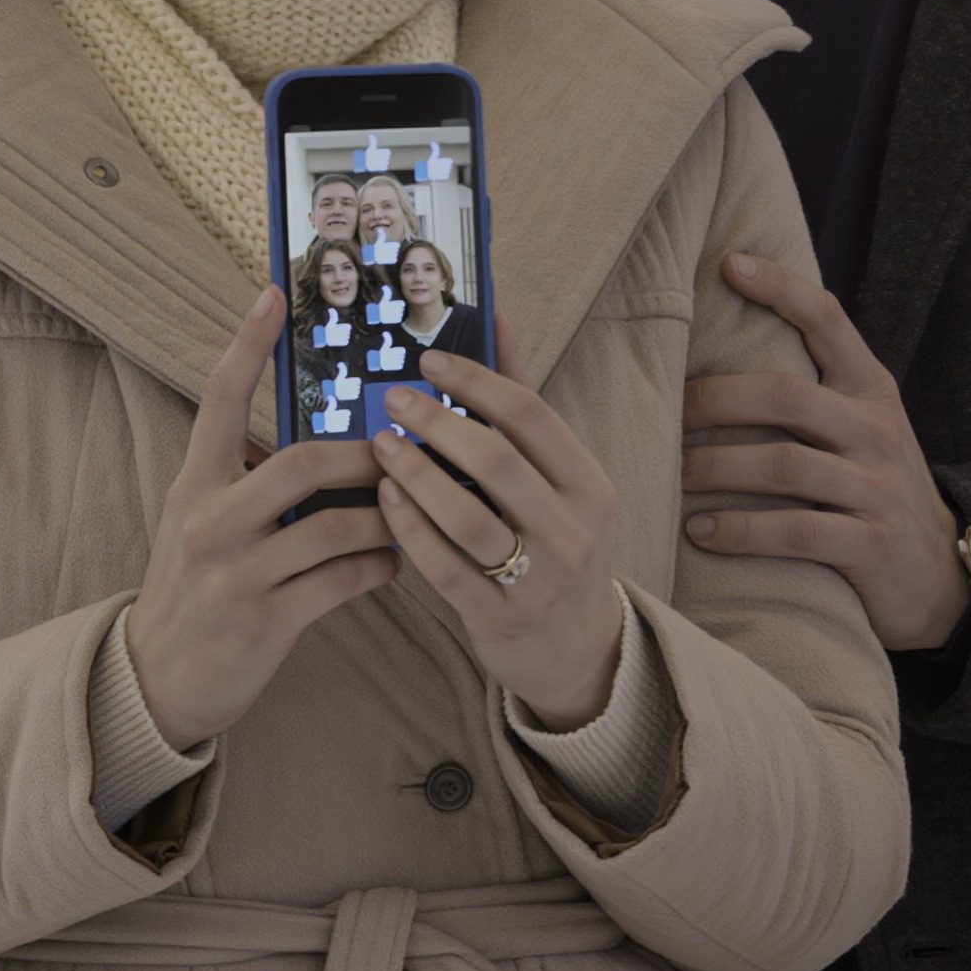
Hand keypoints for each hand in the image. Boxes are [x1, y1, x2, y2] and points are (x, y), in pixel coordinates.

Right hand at [124, 286, 396, 745]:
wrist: (155, 679)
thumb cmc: (195, 585)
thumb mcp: (202, 520)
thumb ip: (246, 478)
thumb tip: (323, 436)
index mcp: (194, 483)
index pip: (218, 399)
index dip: (246, 345)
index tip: (273, 295)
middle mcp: (209, 520)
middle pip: (300, 462)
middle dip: (361, 456)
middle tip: (399, 450)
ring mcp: (234, 574)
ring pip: (332, 525)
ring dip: (384, 516)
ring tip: (409, 511)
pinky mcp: (261, 622)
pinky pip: (339, 581)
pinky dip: (376, 566)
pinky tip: (392, 562)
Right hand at [314, 309, 351, 346]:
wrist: (324, 337)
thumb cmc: (328, 328)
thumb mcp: (331, 321)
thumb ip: (333, 315)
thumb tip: (330, 309)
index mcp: (345, 326)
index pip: (348, 327)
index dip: (345, 328)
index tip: (340, 328)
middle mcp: (346, 332)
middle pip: (348, 332)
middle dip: (344, 332)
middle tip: (337, 333)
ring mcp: (345, 338)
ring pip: (347, 337)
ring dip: (343, 337)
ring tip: (338, 337)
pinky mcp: (344, 343)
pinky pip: (346, 342)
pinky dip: (343, 342)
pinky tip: (339, 340)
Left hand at [370, 317, 623, 729]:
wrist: (578, 651)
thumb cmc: (556, 543)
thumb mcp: (560, 480)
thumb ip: (524, 405)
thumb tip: (495, 319)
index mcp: (589, 485)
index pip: (531, 415)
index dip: (475, 381)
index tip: (427, 361)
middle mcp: (571, 530)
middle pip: (495, 461)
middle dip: (436, 423)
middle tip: (393, 400)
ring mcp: (538, 579)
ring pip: (466, 516)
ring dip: (415, 474)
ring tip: (381, 445)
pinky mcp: (500, 618)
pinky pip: (444, 567)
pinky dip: (410, 528)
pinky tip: (385, 498)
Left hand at [681, 252, 970, 650]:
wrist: (940, 570)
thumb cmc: (872, 482)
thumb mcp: (859, 423)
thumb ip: (809, 386)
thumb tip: (715, 341)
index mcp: (870, 387)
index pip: (827, 320)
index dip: (780, 288)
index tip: (729, 264)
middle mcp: (876, 429)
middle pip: (787, 396)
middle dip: (717, 399)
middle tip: (669, 411)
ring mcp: (878, 488)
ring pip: (784, 466)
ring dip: (716, 468)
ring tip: (672, 473)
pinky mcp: (872, 546)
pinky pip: (796, 532)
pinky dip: (741, 530)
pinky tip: (699, 531)